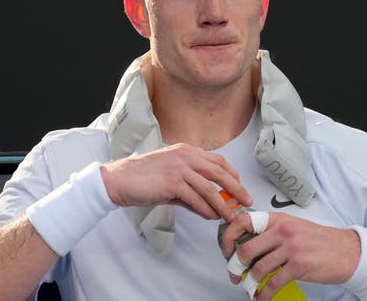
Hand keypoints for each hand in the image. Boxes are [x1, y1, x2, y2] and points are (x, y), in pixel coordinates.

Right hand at [100, 143, 251, 221]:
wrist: (119, 179)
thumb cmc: (143, 178)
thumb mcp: (171, 177)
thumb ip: (190, 187)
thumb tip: (209, 205)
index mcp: (187, 150)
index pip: (217, 161)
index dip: (232, 174)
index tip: (240, 186)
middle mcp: (186, 156)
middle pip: (220, 173)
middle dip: (237, 188)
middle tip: (247, 200)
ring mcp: (180, 168)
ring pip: (210, 188)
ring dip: (223, 204)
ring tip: (230, 215)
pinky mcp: (173, 183)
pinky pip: (197, 199)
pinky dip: (207, 210)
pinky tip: (212, 216)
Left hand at [220, 212, 360, 300]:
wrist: (347, 251)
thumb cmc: (319, 241)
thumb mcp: (293, 227)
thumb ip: (271, 232)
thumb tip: (246, 244)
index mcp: (278, 219)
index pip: (244, 220)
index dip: (229, 235)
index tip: (226, 249)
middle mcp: (283, 230)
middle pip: (247, 248)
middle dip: (235, 265)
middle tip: (234, 273)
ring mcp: (291, 248)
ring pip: (258, 268)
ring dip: (249, 282)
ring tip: (247, 287)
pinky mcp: (299, 266)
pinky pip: (273, 283)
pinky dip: (263, 294)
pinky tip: (261, 298)